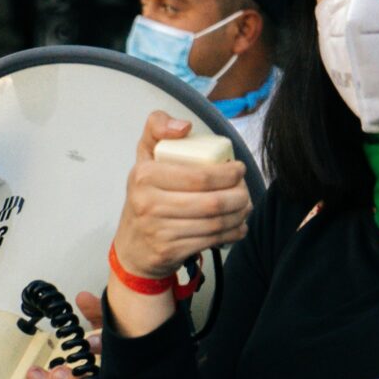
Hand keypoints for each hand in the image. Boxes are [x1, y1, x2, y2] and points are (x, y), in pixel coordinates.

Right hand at [110, 112, 251, 279]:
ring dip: (239, 214)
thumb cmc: (145, 195)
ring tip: (245, 206)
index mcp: (144, 175)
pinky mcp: (169, 251)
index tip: (238, 170)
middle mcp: (148, 203)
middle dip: (239, 195)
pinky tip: (238, 226)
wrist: (132, 246)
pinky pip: (210, 240)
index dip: (228, 173)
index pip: (199, 176)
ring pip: (215, 223)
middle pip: (211, 201)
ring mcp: (158, 230)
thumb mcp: (144, 156)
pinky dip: (232, 233)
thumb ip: (157, 127)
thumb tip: (185, 127)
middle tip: (245, 190)